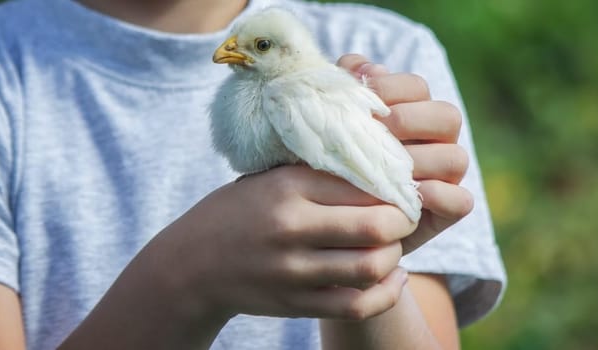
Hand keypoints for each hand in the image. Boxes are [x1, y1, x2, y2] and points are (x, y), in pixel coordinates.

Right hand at [145, 166, 413, 321]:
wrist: (191, 265)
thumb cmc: (242, 211)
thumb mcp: (272, 178)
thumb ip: (319, 170)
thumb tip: (384, 157)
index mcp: (287, 186)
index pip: (362, 180)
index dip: (395, 184)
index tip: (403, 184)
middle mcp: (290, 227)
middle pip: (375, 226)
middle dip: (403, 221)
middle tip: (406, 216)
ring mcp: (292, 270)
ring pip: (371, 267)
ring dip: (395, 256)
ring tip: (394, 246)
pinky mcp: (295, 303)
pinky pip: (358, 305)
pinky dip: (386, 293)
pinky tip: (392, 277)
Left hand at [337, 54, 473, 254]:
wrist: (320, 223)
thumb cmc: (322, 167)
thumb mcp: (324, 127)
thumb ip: (342, 91)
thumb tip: (363, 67)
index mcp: (410, 113)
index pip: (417, 88)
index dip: (393, 88)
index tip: (362, 100)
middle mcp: (433, 142)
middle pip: (447, 116)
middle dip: (411, 119)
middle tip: (376, 132)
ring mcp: (443, 177)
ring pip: (456, 158)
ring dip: (424, 159)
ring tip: (388, 167)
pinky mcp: (443, 213)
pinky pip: (462, 201)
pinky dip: (442, 196)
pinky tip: (413, 194)